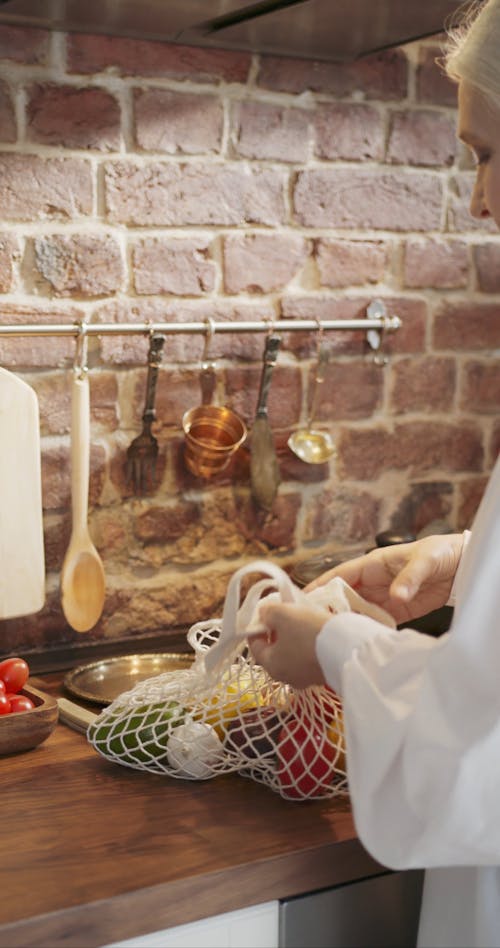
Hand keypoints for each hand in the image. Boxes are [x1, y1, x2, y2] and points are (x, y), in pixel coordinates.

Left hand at [249, 603, 328, 687]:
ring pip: (293, 652)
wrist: (347, 649)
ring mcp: (306, 677)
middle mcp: (286, 676)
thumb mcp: (282, 615)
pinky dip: (309, 643)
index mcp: (271, 665)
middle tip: (285, 612)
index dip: (256, 625)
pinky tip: (317, 630)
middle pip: (274, 649)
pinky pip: (309, 656)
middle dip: (277, 629)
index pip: (254, 645)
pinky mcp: (322, 674)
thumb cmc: (309, 633)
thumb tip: (263, 614)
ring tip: (303, 618)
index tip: (265, 611)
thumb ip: (267, 612)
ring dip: (294, 636)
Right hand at [306, 534, 464, 624]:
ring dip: (348, 623)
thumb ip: (410, 578)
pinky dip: (369, 632)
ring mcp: (385, 598)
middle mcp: (375, 582)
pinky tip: (360, 643)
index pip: (341, 575)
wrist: (463, 565)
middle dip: (330, 610)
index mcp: (374, 565)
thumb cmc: (440, 552)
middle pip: (345, 597)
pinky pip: (378, 623)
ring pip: (359, 612)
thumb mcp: (425, 560)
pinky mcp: (399, 612)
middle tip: (313, 627)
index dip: (322, 586)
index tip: (304, 599)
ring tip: (333, 639)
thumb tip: (396, 596)